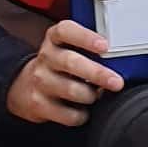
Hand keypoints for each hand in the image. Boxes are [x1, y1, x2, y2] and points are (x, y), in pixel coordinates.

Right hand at [6, 19, 124, 125]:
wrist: (26, 85)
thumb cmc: (60, 63)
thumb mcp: (68, 46)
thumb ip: (89, 47)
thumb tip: (121, 57)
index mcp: (54, 38)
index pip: (66, 31)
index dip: (86, 37)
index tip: (105, 45)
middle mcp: (46, 57)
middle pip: (71, 62)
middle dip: (97, 73)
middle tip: (117, 82)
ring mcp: (40, 81)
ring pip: (71, 90)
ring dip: (91, 95)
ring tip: (98, 95)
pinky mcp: (39, 104)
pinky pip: (68, 114)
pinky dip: (82, 115)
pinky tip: (84, 109)